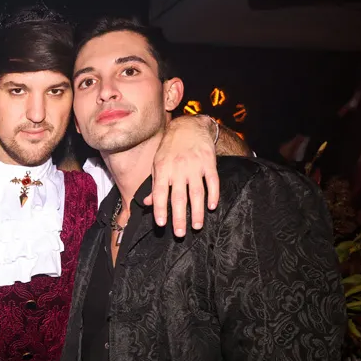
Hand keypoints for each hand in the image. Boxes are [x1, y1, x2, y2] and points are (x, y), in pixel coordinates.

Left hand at [146, 115, 220, 236]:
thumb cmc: (170, 149)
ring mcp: (195, 166)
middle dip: (179, 217)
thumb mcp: (157, 164)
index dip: (160, 209)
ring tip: (196, 226)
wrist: (189, 127)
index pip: (160, 192)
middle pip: (179, 197)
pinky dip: (213, 195)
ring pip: (197, 193)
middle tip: (180, 233)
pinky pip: (213, 181)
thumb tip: (146, 203)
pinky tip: (212, 207)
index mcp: (162, 170)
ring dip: (197, 211)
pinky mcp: (209, 163)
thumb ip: (155, 184)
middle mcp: (178, 169)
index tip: (161, 224)